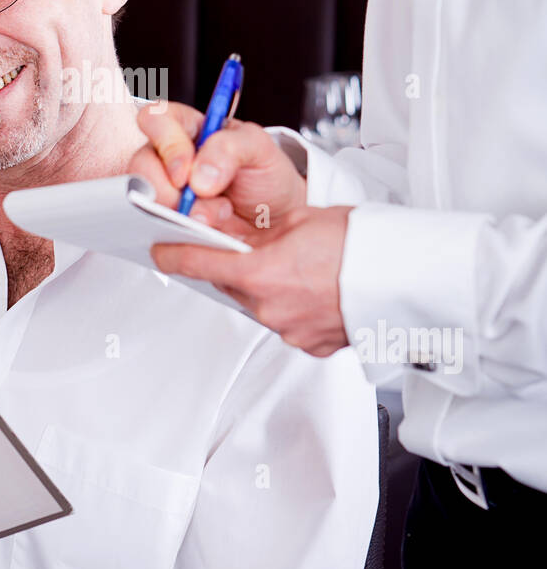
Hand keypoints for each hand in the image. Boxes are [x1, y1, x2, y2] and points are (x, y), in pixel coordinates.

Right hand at [131, 101, 307, 227]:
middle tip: (196, 203)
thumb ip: (230, 148)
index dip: (166, 145)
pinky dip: (178, 237)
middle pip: (141, 166)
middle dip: (168, 190)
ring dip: (180, 216)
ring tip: (216, 219)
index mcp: (189, 130)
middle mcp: (170, 160)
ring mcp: (167, 194)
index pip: (156, 120)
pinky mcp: (167, 226)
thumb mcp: (259, 148)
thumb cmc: (267, 177)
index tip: (186, 174)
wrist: (279, 222)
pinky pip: (154, 232)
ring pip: (145, 202)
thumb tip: (197, 177)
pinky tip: (203, 235)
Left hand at [150, 201, 353, 357]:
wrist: (407, 277)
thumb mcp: (300, 222)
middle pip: (234, 286)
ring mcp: (291, 332)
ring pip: (262, 305)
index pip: (200, 264)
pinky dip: (295, 306)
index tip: (160, 251)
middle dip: (239, 267)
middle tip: (264, 249)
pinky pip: (289, 323)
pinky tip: (318, 290)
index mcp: (261, 274)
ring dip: (271, 287)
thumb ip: (257, 234)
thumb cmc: (362, 243)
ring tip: (305, 268)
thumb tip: (229, 233)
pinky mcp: (312, 346)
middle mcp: (270, 309)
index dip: (175, 256)